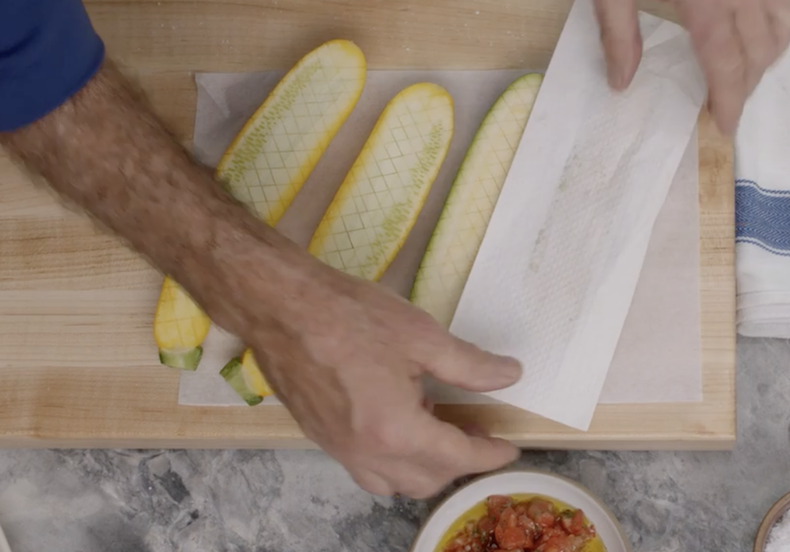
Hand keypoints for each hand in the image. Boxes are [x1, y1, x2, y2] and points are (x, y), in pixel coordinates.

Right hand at [0, 63, 520, 500]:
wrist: (280, 306)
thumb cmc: (348, 315)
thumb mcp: (422, 335)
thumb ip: (470, 365)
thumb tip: (508, 376)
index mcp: (397, 432)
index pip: (457, 458)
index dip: (489, 453)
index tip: (507, 445)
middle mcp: (367, 452)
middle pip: (427, 481)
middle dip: (458, 463)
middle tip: (477, 430)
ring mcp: (339, 450)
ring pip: (394, 483)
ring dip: (425, 469)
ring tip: (442, 430)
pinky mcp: (321, 438)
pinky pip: (366, 470)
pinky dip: (393, 462)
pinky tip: (401, 425)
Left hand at [586, 0, 789, 134]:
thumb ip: (617, 33)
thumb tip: (622, 81)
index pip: (726, 65)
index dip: (729, 102)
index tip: (725, 127)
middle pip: (758, 55)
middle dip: (745, 87)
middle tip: (725, 105)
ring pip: (783, 29)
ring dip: (768, 59)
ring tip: (745, 73)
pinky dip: (782, 23)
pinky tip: (764, 29)